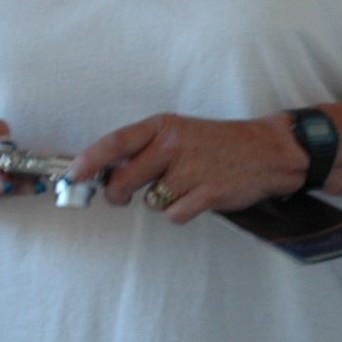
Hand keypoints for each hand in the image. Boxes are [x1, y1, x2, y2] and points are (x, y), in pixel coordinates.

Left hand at [68, 112, 301, 223]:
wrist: (268, 150)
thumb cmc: (219, 143)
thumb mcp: (180, 132)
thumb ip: (147, 148)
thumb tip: (110, 169)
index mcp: (163, 126)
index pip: (115, 142)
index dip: (89, 161)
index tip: (73, 175)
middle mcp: (173, 145)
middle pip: (124, 181)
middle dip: (118, 195)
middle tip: (123, 196)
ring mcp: (190, 170)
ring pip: (151, 202)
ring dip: (162, 201)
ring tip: (184, 186)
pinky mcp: (207, 194)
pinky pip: (175, 215)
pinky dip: (183, 212)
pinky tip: (199, 198)